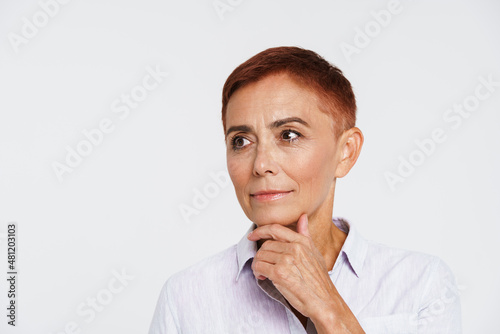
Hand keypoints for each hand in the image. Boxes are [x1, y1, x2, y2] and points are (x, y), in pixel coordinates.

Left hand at [247, 213, 364, 332]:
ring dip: (258, 264)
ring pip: (260, 256)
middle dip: (261, 255)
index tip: (253, 235)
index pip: (275, 229)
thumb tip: (302, 217)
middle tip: (263, 265)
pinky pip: (259, 267)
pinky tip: (263, 277)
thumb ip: (305, 234)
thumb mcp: (315, 252)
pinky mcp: (279, 274)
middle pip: (265, 245)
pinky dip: (257, 272)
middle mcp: (294, 248)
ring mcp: (286, 260)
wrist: (324, 301)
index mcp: (302, 242)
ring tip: (263, 272)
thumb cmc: (319, 280)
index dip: (260, 230)